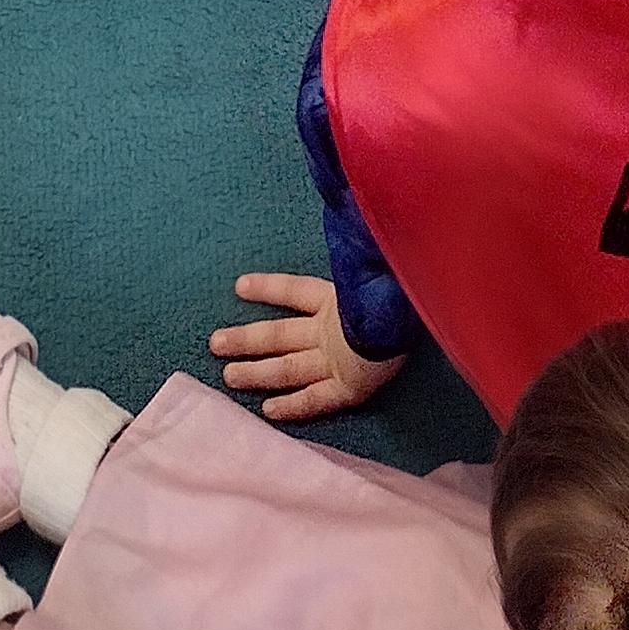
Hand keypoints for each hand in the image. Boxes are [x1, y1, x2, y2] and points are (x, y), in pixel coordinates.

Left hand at [209, 273, 404, 424]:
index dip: (267, 288)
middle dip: (245, 339)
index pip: (294, 290)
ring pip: (288, 368)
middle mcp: (330, 330)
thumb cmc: (400, 288)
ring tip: (228, 376)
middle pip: (279, 334)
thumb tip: (344, 219)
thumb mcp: (375, 263)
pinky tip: (267, 410)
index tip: (239, 286)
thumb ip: (357, 255)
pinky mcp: (349, 388)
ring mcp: (336, 360)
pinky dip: (292, 406)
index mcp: (337, 298)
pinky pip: (314, 400)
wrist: (414, 318)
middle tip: (213, 344)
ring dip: (257, 372)